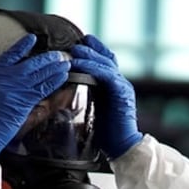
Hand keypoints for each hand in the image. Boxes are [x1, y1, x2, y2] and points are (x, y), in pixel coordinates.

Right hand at [0, 34, 70, 157]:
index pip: (12, 53)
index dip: (23, 45)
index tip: (32, 38)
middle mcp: (9, 77)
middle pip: (32, 63)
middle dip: (47, 58)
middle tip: (59, 54)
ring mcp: (19, 89)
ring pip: (41, 74)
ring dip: (56, 67)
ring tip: (66, 63)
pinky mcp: (26, 102)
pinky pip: (44, 89)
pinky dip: (55, 81)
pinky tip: (63, 77)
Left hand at [69, 34, 142, 157]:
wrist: (122, 147)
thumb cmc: (106, 133)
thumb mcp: (93, 111)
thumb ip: (86, 99)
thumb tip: (66, 95)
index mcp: (113, 87)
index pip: (105, 63)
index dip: (95, 51)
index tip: (81, 43)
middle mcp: (119, 83)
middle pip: (107, 58)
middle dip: (92, 48)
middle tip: (77, 42)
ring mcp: (122, 87)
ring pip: (106, 64)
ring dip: (89, 56)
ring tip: (75, 50)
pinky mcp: (121, 93)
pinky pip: (107, 75)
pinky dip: (93, 68)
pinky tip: (80, 65)